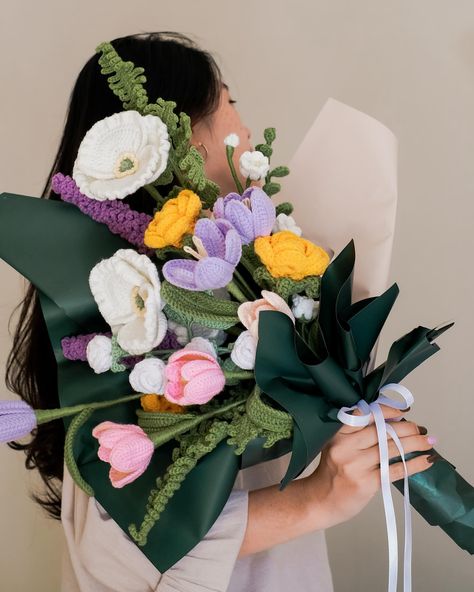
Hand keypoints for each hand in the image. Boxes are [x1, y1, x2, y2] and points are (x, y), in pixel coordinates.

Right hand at [302, 405, 435, 528]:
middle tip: (421, 429)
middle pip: (382, 431)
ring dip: (415, 444)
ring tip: (429, 441)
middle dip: (407, 428)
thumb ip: (359, 433)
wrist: (321, 500)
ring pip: (392, 449)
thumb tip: (394, 421)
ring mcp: (356, 465)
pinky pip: (396, 470)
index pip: (366, 415)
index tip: (404, 412)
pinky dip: (414, 464)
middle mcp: (346, 446)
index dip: (387, 411)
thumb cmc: (333, 470)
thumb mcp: (339, 445)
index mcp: (338, 433)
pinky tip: (426, 460)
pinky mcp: (367, 483)